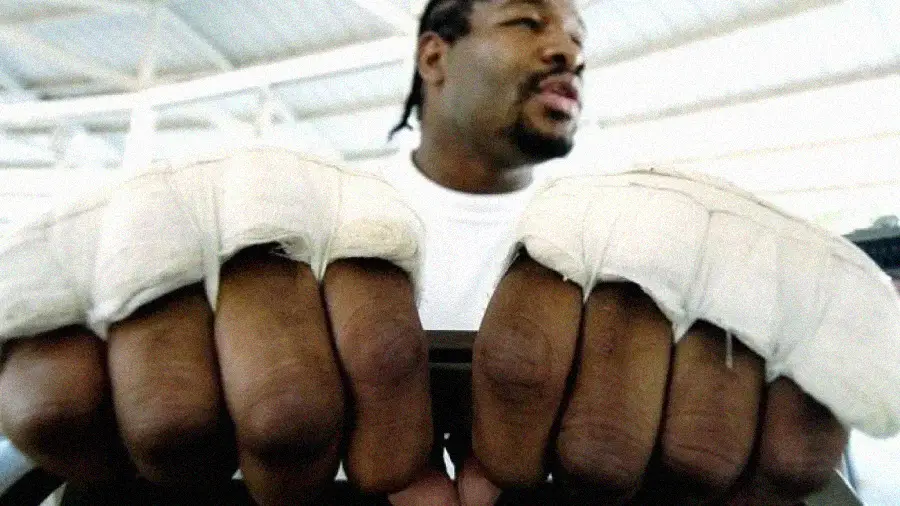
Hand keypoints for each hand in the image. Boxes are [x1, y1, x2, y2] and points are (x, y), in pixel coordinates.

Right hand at [0, 148, 433, 504]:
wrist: (143, 227)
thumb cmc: (265, 286)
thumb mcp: (348, 308)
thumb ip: (383, 387)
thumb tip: (427, 496)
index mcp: (334, 219)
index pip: (380, 351)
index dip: (388, 444)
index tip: (378, 477)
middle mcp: (236, 219)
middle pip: (285, 405)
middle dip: (290, 467)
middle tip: (282, 466)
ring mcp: (134, 247)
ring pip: (175, 418)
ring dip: (195, 456)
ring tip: (202, 433)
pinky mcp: (41, 290)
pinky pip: (65, 410)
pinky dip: (101, 447)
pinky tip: (125, 420)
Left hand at [466, 255, 848, 503]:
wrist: (713, 218)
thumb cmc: (610, 271)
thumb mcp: (543, 293)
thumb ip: (512, 384)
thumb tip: (481, 486)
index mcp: (572, 245)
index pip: (523, 364)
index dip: (511, 444)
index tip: (517, 470)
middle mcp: (660, 265)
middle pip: (604, 442)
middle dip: (595, 475)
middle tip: (600, 462)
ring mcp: (748, 302)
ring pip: (694, 461)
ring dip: (674, 480)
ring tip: (664, 450)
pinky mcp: (818, 344)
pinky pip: (785, 462)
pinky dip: (752, 485)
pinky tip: (731, 451)